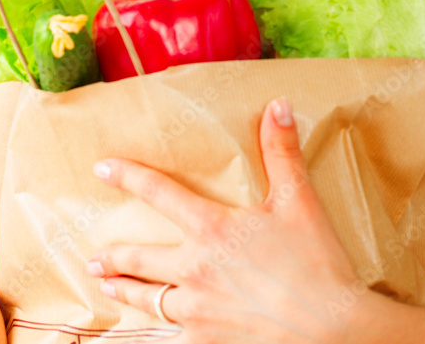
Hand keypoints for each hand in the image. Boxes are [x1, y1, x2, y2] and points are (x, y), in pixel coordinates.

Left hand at [87, 97, 367, 343]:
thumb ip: (282, 152)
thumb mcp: (300, 200)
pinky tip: (153, 330)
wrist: (330, 330)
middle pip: (140, 259)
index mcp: (213, 229)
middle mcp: (195, 269)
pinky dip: (156, 331)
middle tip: (95, 257)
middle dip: (114, 256)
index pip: (160, 193)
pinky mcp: (206, 342)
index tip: (102, 169)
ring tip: (106, 286)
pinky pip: (169, 336)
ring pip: (148, 300)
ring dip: (125, 291)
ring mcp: (197, 311)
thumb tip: (277, 105)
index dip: (128, 177)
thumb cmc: (316, 263)